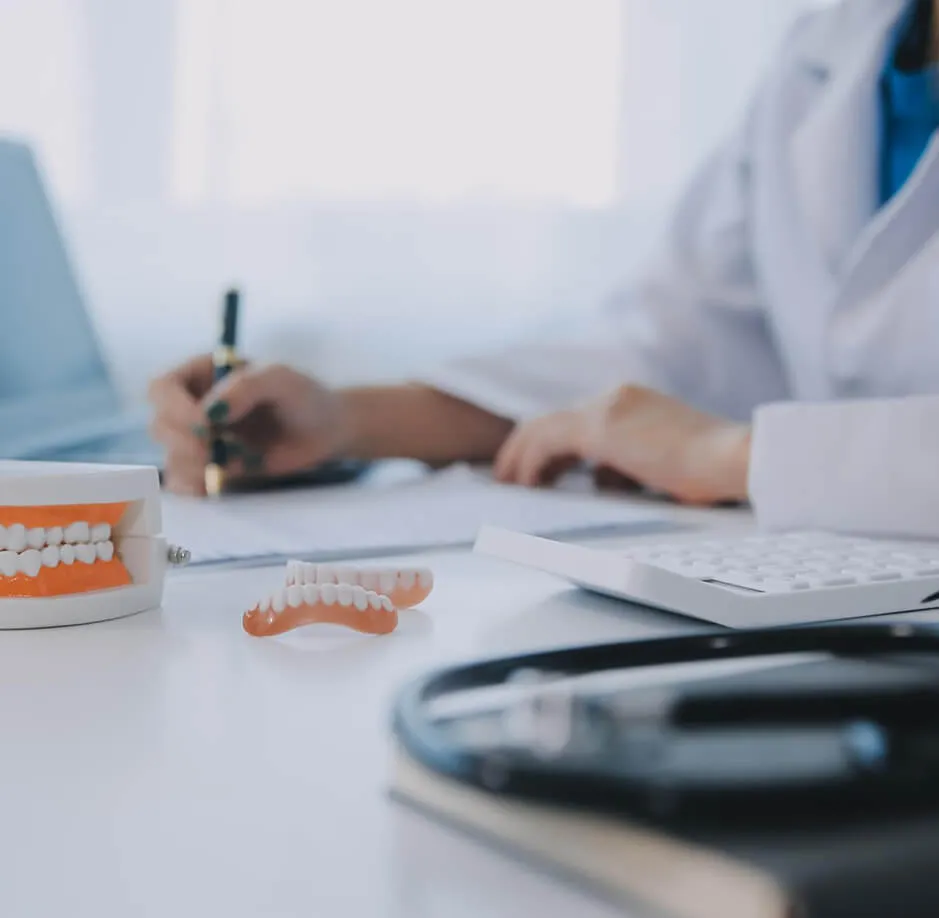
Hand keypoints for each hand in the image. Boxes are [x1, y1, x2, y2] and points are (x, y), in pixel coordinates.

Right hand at [148, 355, 349, 494]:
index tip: (205, 425)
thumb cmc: (303, 395)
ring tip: (236, 462)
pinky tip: (213, 486)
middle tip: (216, 452)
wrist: (324, 431)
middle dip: (185, 442)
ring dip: (194, 466)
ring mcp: (200, 440)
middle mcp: (192, 406)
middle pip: (160, 425)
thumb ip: (246, 385)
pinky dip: (194, 487)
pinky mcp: (211, 468)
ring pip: (171, 456)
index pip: (162, 388)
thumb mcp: (281, 378)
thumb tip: (210, 412)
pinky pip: (185, 482)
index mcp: (201, 374)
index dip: (174, 408)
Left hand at [493, 384, 750, 504]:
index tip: (537, 470)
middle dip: (525, 449)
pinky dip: (529, 462)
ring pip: (543, 428)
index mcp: (633, 402)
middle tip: (509, 478)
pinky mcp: (602, 427)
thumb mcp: (662, 462)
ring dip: (521, 457)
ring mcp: (608, 407)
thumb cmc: (712, 470)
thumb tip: (601, 479)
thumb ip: (629, 463)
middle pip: (554, 420)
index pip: (577, 419)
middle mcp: (616, 397)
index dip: (550, 446)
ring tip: (510, 485)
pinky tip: (525, 485)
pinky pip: (547, 441)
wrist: (738, 459)